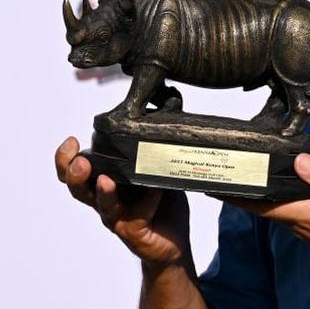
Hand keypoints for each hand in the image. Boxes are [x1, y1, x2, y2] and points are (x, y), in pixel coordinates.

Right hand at [54, 136, 191, 268]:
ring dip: (103, 192)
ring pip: (102, 204)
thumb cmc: (162, 207)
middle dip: (75, 174)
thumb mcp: (158, 175)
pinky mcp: (132, 231)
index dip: (67, 159)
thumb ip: (153, 158)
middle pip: (78, 188)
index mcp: (106, 183)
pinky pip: (138, 214)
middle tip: (81, 162)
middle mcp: (105, 200)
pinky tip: (156, 190)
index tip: (71, 142)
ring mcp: (117, 217)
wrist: (173, 243)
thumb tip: (157, 136)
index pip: (76, 171)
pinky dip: (148, 200)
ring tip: (105, 180)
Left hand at [223, 154, 309, 277]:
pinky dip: (279, 200)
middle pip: (264, 207)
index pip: (260, 204)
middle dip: (245, 191)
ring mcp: (307, 231)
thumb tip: (298, 161)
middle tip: (231, 172)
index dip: (236, 194)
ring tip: (251, 176)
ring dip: (261, 195)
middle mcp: (299, 225)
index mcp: (303, 214)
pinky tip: (284, 190)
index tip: (214, 184)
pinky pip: (291, 213)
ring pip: (277, 210)